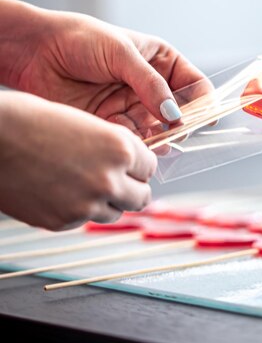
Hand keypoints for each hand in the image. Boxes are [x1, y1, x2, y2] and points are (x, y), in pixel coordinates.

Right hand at [0, 92, 156, 229]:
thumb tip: (128, 164)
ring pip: (116, 212)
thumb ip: (112, 146)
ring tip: (84, 183)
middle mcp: (109, 180)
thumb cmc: (29, 120)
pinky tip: (61, 190)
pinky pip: (84, 220)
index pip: (150, 167)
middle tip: (117, 180)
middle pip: (142, 197)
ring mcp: (86, 206)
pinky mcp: (63, 222)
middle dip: (132, 188)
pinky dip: (80, 209)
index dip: (138, 164)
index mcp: (119, 148)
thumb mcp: (85, 123)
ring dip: (107, 201)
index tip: (130, 163)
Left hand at [4, 2, 208, 136]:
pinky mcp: (112, 122)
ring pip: (157, 130)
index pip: (194, 84)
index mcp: (160, 61)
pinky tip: (128, 139)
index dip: (202, 102)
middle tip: (175, 131)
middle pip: (179, 113)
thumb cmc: (79, 39)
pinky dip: (133, 142)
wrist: (36, 52)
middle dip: (179, 124)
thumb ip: (150, 84)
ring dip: (157, 137)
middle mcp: (150, 86)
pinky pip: (132, 139)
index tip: (203, 118)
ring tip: (151, 138)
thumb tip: (174, 114)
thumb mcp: (121, 53)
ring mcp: (131, 105)